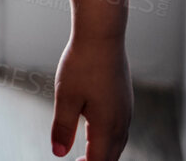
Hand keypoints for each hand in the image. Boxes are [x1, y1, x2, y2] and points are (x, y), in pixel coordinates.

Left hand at [50, 32, 131, 160]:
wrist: (103, 36)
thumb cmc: (82, 64)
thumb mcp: (66, 97)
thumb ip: (63, 128)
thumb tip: (58, 153)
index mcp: (107, 126)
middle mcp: (121, 122)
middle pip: (112, 156)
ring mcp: (126, 110)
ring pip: (118, 143)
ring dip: (104, 152)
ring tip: (85, 154)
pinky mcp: (125, 100)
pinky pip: (120, 129)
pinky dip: (109, 139)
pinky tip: (96, 131)